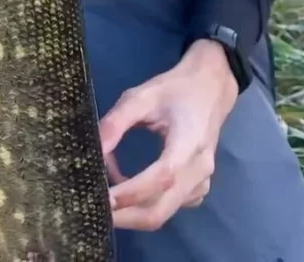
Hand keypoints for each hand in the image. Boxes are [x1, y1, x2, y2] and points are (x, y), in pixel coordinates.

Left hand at [99, 40, 238, 231]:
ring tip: (108, 186)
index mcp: (188, 143)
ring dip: (132, 208)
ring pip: (164, 212)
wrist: (211, 87)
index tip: (100, 197)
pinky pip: (170, 207)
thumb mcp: (141, 96)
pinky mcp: (198, 188)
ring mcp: (202, 183)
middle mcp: (199, 170)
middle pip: (160, 210)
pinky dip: (145, 203)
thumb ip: (116, 123)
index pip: (160, 178)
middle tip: (94, 209)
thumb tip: (92, 152)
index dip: (129, 193)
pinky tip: (129, 185)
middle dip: (125, 217)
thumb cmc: (175, 89)